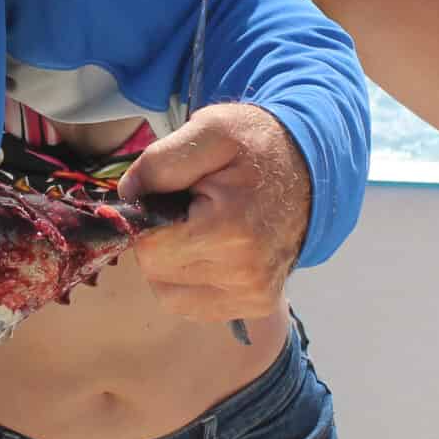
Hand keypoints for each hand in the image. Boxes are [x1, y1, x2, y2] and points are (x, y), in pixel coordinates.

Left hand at [117, 104, 310, 323]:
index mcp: (230, 231)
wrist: (312, 168)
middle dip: (159, 241)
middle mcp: (245, 274)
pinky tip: (207, 252)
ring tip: (197, 231)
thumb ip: (161, 161)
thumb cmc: (257, 147)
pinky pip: (195, 308)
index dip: (147, 220)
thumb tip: (126, 197)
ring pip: (170, 296)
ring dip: (171, 266)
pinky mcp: (257, 305)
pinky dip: (189, 283)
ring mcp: (254, 295)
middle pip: (156, 273)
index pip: (149, 248)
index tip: (169, 198)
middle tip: (186, 210)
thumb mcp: (210, 130)